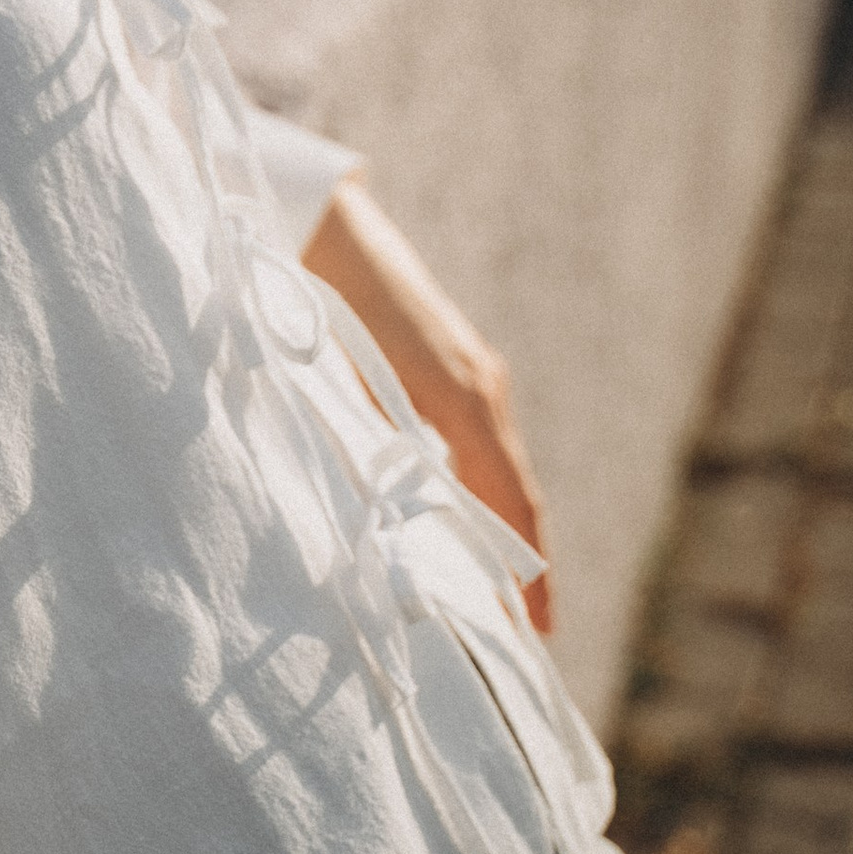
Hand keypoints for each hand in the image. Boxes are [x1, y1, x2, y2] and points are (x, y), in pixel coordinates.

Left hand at [300, 180, 553, 634]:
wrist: (317, 215)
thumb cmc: (317, 295)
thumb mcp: (339, 380)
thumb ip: (361, 450)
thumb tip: (377, 526)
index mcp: (461, 395)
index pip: (509, 499)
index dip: (525, 569)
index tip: (535, 631)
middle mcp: (480, 384)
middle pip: (514, 491)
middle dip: (523, 564)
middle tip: (523, 638)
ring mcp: (470, 370)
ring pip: (496, 467)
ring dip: (502, 529)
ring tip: (495, 596)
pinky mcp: (450, 360)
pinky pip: (477, 441)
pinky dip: (480, 490)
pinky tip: (460, 521)